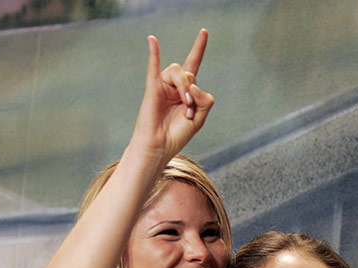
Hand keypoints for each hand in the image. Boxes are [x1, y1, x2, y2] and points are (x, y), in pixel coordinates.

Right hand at [128, 29, 214, 164]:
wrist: (160, 145)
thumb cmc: (178, 133)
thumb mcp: (200, 117)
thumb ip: (205, 99)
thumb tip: (193, 85)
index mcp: (187, 90)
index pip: (193, 63)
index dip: (198, 48)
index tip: (204, 31)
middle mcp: (174, 84)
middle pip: (189, 73)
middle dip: (192, 92)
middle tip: (189, 109)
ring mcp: (162, 85)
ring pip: (177, 72)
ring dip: (184, 88)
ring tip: (184, 106)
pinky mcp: (152, 88)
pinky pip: (153, 67)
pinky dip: (154, 53)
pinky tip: (152, 40)